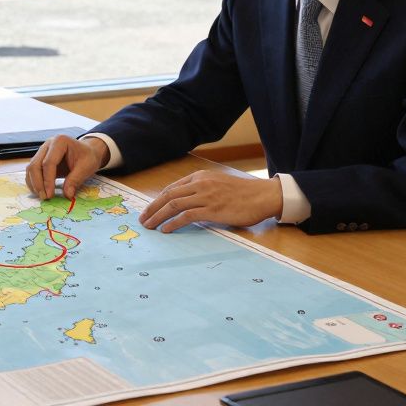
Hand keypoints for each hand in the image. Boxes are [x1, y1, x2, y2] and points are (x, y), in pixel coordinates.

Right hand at [25, 134, 107, 200]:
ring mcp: (42, 152)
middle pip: (35, 165)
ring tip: (43, 196)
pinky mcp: (39, 160)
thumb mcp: (86, 167)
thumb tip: (67, 195)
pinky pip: (32, 172)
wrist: (86, 152)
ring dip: (34, 184)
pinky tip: (40, 192)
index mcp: (60, 142)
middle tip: (45, 197)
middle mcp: (47, 145)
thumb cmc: (87, 157)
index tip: (50, 195)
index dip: (48, 180)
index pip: (49, 162)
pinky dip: (33, 182)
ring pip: (31, 168)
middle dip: (38, 183)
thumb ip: (75, 180)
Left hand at [138, 171, 281, 232]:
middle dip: (152, 207)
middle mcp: (200, 184)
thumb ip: (202, 190)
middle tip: (142, 219)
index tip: (150, 209)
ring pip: (174, 205)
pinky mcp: (212, 210)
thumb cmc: (243, 193)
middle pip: (168, 195)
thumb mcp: (218, 184)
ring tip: (149, 226)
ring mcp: (206, 196)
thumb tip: (187, 204)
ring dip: (158, 216)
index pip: (172, 188)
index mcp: (200, 177)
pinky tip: (166, 229)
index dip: (158, 200)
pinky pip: (186, 216)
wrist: (263, 195)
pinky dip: (173, 223)